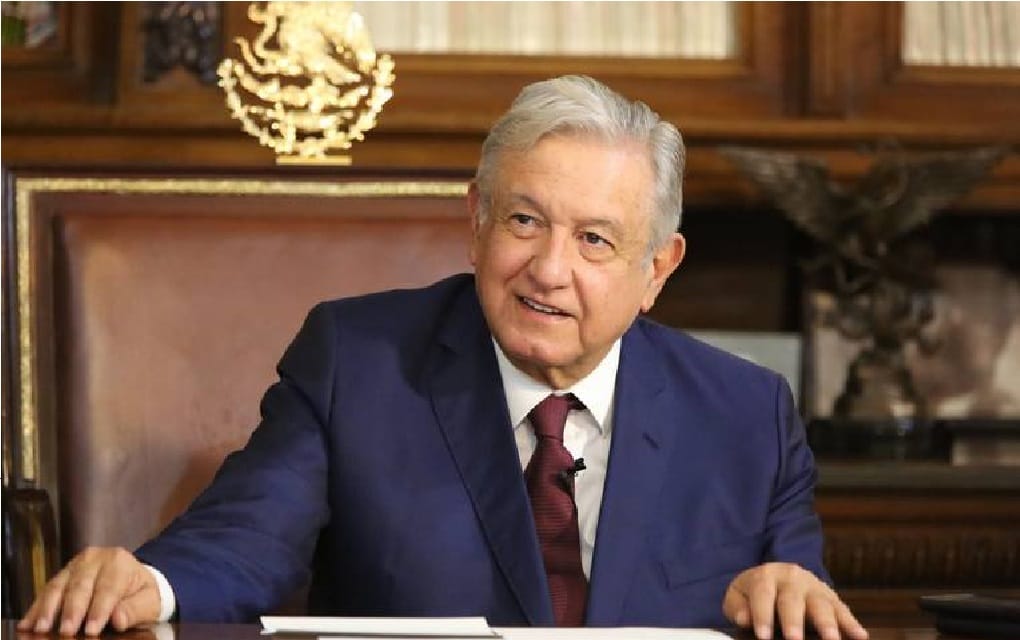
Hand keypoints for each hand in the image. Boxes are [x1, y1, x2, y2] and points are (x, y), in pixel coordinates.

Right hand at [17, 547, 161, 635]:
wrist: (134, 579)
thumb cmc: (142, 593)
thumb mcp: (149, 601)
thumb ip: (135, 609)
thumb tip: (118, 618)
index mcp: (119, 562)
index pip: (108, 588)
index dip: (99, 609)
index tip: (92, 629)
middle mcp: (95, 559)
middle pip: (80, 586)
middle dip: (72, 610)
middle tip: (66, 631)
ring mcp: (75, 565)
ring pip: (58, 587)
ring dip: (48, 609)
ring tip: (40, 628)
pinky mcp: (62, 575)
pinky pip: (47, 591)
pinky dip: (36, 608)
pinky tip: (27, 623)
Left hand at [723, 562, 867, 639]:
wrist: (778, 575)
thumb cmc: (755, 592)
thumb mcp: (739, 594)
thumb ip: (738, 606)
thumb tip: (743, 619)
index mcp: (766, 576)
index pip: (763, 594)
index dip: (762, 615)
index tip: (762, 635)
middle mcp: (792, 579)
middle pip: (793, 599)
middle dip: (794, 620)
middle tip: (794, 639)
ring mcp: (815, 587)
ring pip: (822, 603)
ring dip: (828, 623)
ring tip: (832, 639)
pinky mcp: (832, 598)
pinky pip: (843, 610)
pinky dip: (852, 624)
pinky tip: (860, 637)